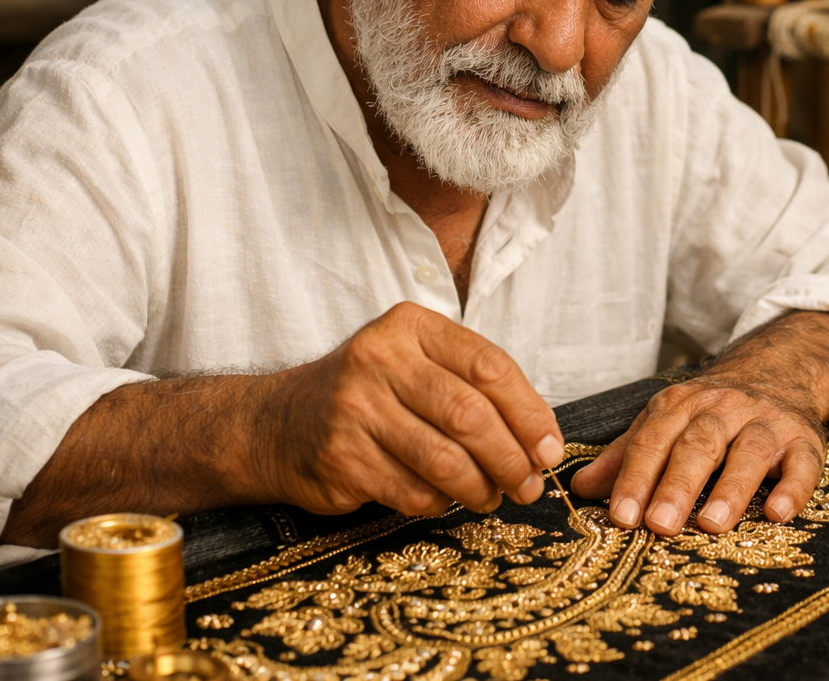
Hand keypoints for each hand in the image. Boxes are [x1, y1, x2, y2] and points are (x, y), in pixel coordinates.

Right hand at [257, 301, 564, 517]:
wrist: (278, 422)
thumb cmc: (370, 392)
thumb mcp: (415, 362)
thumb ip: (473, 384)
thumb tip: (541, 439)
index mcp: (410, 326)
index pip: (488, 365)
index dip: (529, 412)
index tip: (550, 448)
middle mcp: (379, 358)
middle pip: (470, 414)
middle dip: (511, 458)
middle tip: (529, 485)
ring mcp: (355, 408)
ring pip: (444, 459)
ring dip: (481, 488)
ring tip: (493, 497)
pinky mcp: (341, 457)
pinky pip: (412, 491)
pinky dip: (440, 502)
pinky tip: (443, 499)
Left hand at [571, 311, 828, 534]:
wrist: (777, 372)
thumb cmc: (709, 412)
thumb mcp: (664, 422)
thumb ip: (624, 456)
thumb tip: (580, 489)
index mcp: (681, 404)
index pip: (653, 440)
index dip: (635, 477)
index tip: (620, 515)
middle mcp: (723, 408)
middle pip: (698, 445)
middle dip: (676, 485)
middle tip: (659, 524)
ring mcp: (766, 421)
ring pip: (749, 451)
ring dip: (731, 488)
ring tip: (711, 524)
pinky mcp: (805, 440)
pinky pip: (803, 464)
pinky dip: (792, 488)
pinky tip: (778, 513)